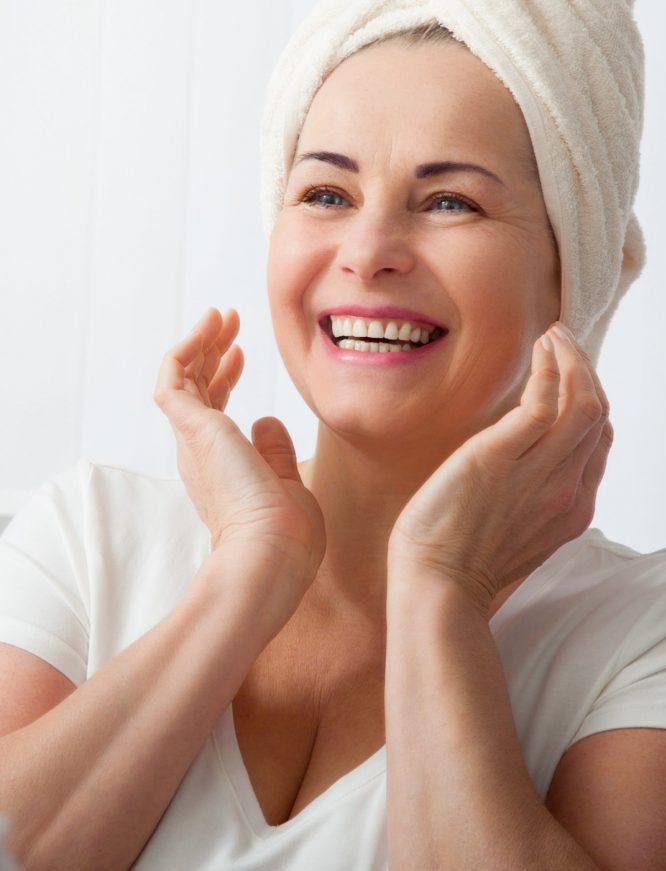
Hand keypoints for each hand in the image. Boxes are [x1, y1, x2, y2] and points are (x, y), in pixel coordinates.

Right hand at [154, 308, 325, 602]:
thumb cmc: (285, 536)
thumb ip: (275, 453)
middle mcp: (199, 452)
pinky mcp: (192, 429)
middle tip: (228, 320)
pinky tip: (210, 324)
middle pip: (195, 388)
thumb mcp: (287, 485)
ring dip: (200, 341)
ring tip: (220, 313)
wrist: (270, 558)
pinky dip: (187, 347)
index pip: (213, 412)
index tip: (241, 352)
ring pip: (183, 377)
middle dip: (210, 350)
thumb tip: (268, 421)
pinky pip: (174, 376)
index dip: (224, 378)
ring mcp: (193, 440)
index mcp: (220, 467)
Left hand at [388, 323, 612, 613]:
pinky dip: (550, 366)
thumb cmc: (459, 563)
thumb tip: (519, 459)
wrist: (436, 588)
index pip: (598, 441)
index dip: (589, 402)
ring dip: (573, 359)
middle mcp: (568, 489)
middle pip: (598, 414)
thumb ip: (531, 496)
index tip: (569, 377)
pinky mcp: (504, 457)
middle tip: (565, 342)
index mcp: (573, 510)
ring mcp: (542, 473)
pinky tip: (539, 349)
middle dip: (586, 371)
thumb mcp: (515, 532)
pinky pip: (545, 399)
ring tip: (555, 335)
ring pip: (583, 400)